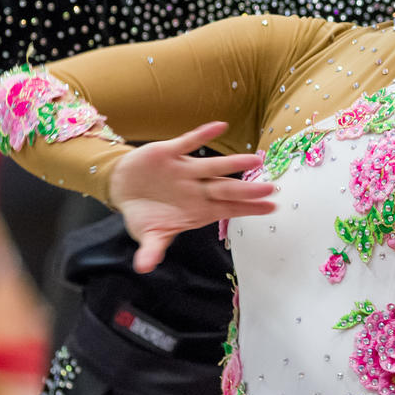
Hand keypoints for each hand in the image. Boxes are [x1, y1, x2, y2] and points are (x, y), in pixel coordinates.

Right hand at [107, 121, 277, 272]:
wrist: (123, 187)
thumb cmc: (144, 213)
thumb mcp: (148, 234)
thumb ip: (152, 248)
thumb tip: (144, 267)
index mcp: (197, 209)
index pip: (228, 209)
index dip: (249, 209)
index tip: (271, 208)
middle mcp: (196, 188)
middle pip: (225, 189)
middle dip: (247, 190)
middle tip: (271, 189)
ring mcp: (185, 170)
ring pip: (213, 166)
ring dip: (233, 163)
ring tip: (255, 161)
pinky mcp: (169, 153)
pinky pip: (188, 142)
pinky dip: (203, 135)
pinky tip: (220, 126)